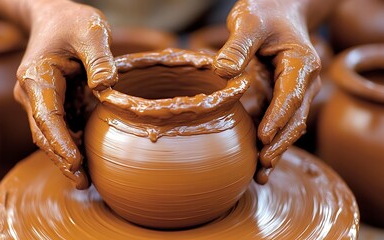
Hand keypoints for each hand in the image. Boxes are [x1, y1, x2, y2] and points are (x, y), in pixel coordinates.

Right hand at [14, 0, 115, 188]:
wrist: (55, 16)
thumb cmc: (71, 22)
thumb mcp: (90, 31)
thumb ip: (99, 58)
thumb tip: (106, 88)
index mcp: (38, 77)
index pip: (46, 116)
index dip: (60, 142)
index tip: (75, 162)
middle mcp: (34, 93)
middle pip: (45, 133)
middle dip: (62, 159)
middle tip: (83, 182)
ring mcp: (42, 99)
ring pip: (51, 135)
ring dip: (66, 156)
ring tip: (86, 179)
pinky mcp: (54, 102)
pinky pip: (61, 127)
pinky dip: (71, 144)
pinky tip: (87, 158)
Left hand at [213, 0, 321, 182]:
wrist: (276, 10)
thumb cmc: (264, 13)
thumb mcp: (249, 22)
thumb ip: (238, 45)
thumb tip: (224, 72)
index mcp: (301, 64)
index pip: (291, 95)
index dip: (278, 117)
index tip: (263, 137)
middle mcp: (303, 82)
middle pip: (294, 118)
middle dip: (280, 142)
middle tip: (262, 163)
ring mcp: (295, 92)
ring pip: (289, 126)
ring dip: (277, 149)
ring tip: (261, 173)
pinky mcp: (282, 97)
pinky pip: (279, 122)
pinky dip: (271, 142)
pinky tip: (259, 161)